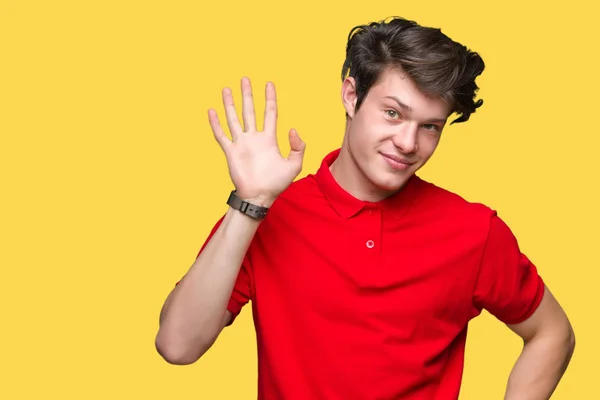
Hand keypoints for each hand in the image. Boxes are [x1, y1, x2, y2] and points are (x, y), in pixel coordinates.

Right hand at [208, 77, 305, 206]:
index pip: (270, 113)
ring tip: (226, 89)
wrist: (259, 197)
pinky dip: (216, 123)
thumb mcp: (294, 165)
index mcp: (269, 139)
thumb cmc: (276, 184)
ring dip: (230, 104)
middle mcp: (254, 138)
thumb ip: (298, 147)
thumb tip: (293, 130)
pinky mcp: (230, 152)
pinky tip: (212, 111)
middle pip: (250, 111)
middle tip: (245, 79)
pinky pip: (221, 135)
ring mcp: (241, 144)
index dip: (270, 98)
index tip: (269, 84)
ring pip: (234, 119)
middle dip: (248, 95)